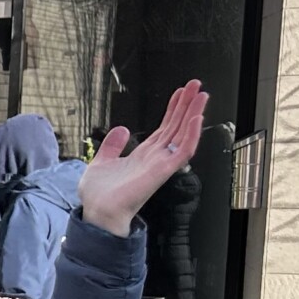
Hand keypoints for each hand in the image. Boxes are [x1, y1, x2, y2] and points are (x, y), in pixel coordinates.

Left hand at [77, 80, 206, 235]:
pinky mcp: (163, 171)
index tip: (181, 92)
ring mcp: (161, 164)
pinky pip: (183, 151)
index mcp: (142, 155)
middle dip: (187, 105)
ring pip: (184, 135)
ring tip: (202, 95)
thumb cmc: (99, 195)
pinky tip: (196, 118)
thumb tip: (122, 129)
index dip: (173, 109)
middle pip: (177, 126)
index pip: (164, 128)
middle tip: (197, 85)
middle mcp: (155, 158)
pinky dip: (191, 135)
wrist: (97, 212)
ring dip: (194, 114)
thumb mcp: (101, 162)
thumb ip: (112, 145)